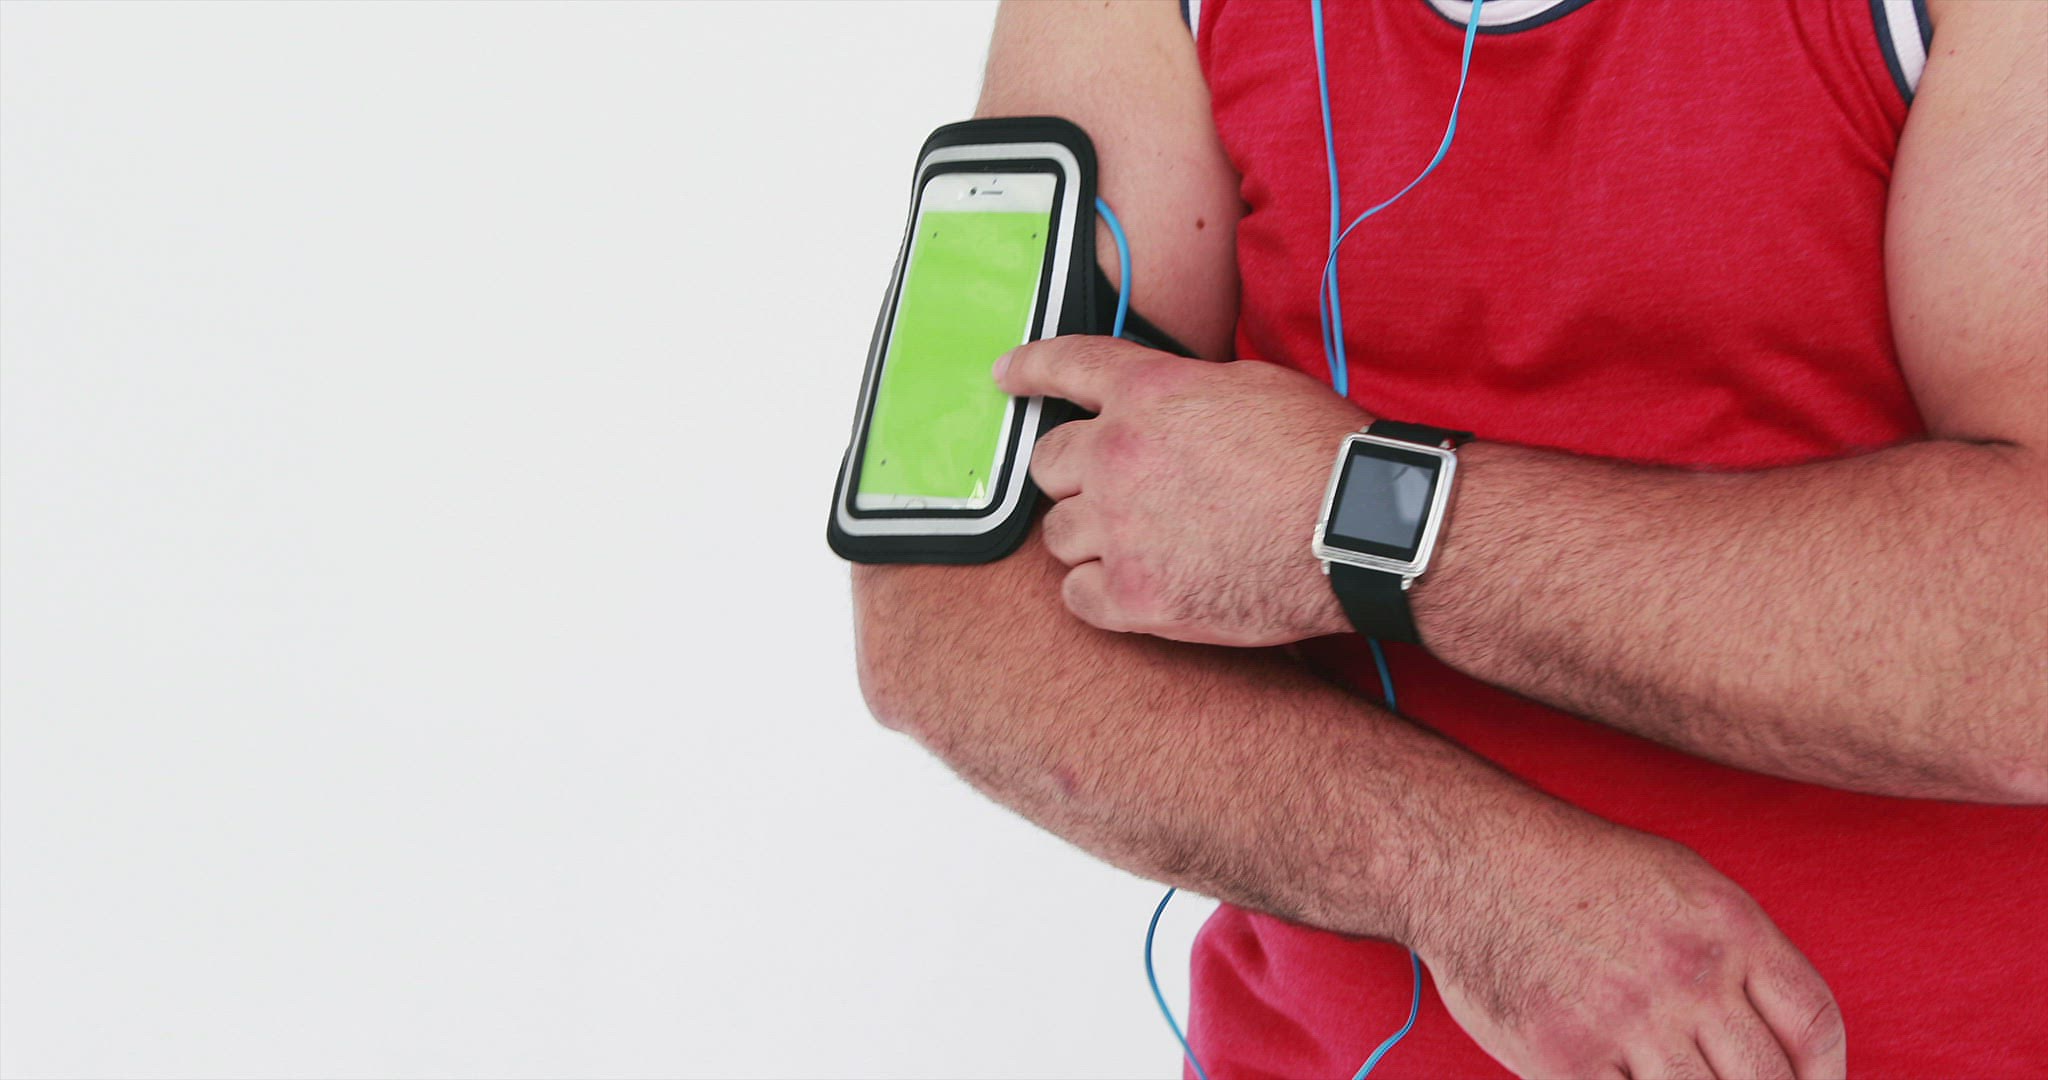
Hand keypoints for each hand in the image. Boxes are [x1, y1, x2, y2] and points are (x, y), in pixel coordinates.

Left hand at [993, 337, 1362, 645]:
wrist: (1357, 529)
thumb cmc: (1321, 455)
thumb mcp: (1250, 387)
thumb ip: (1182, 393)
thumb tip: (1159, 407)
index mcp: (1148, 394)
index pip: (1066, 366)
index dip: (1029, 369)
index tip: (1007, 376)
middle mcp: (1119, 456)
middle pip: (1048, 464)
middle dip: (1074, 476)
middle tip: (1113, 493)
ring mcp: (1121, 530)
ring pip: (1058, 536)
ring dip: (1088, 538)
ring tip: (1140, 545)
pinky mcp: (1135, 596)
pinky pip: (1077, 598)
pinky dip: (1099, 594)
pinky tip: (1135, 588)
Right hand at [1414, 814, 1846, 1079]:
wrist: (1468, 860)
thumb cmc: (1573, 870)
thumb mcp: (1678, 882)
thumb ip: (1737, 954)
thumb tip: (1784, 1040)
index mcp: (1726, 925)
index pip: (1814, 1025)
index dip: (1824, 1078)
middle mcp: (1685, 974)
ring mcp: (1625, 1019)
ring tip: (1671, 1078)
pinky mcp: (1565, 1058)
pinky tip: (1620, 1079)